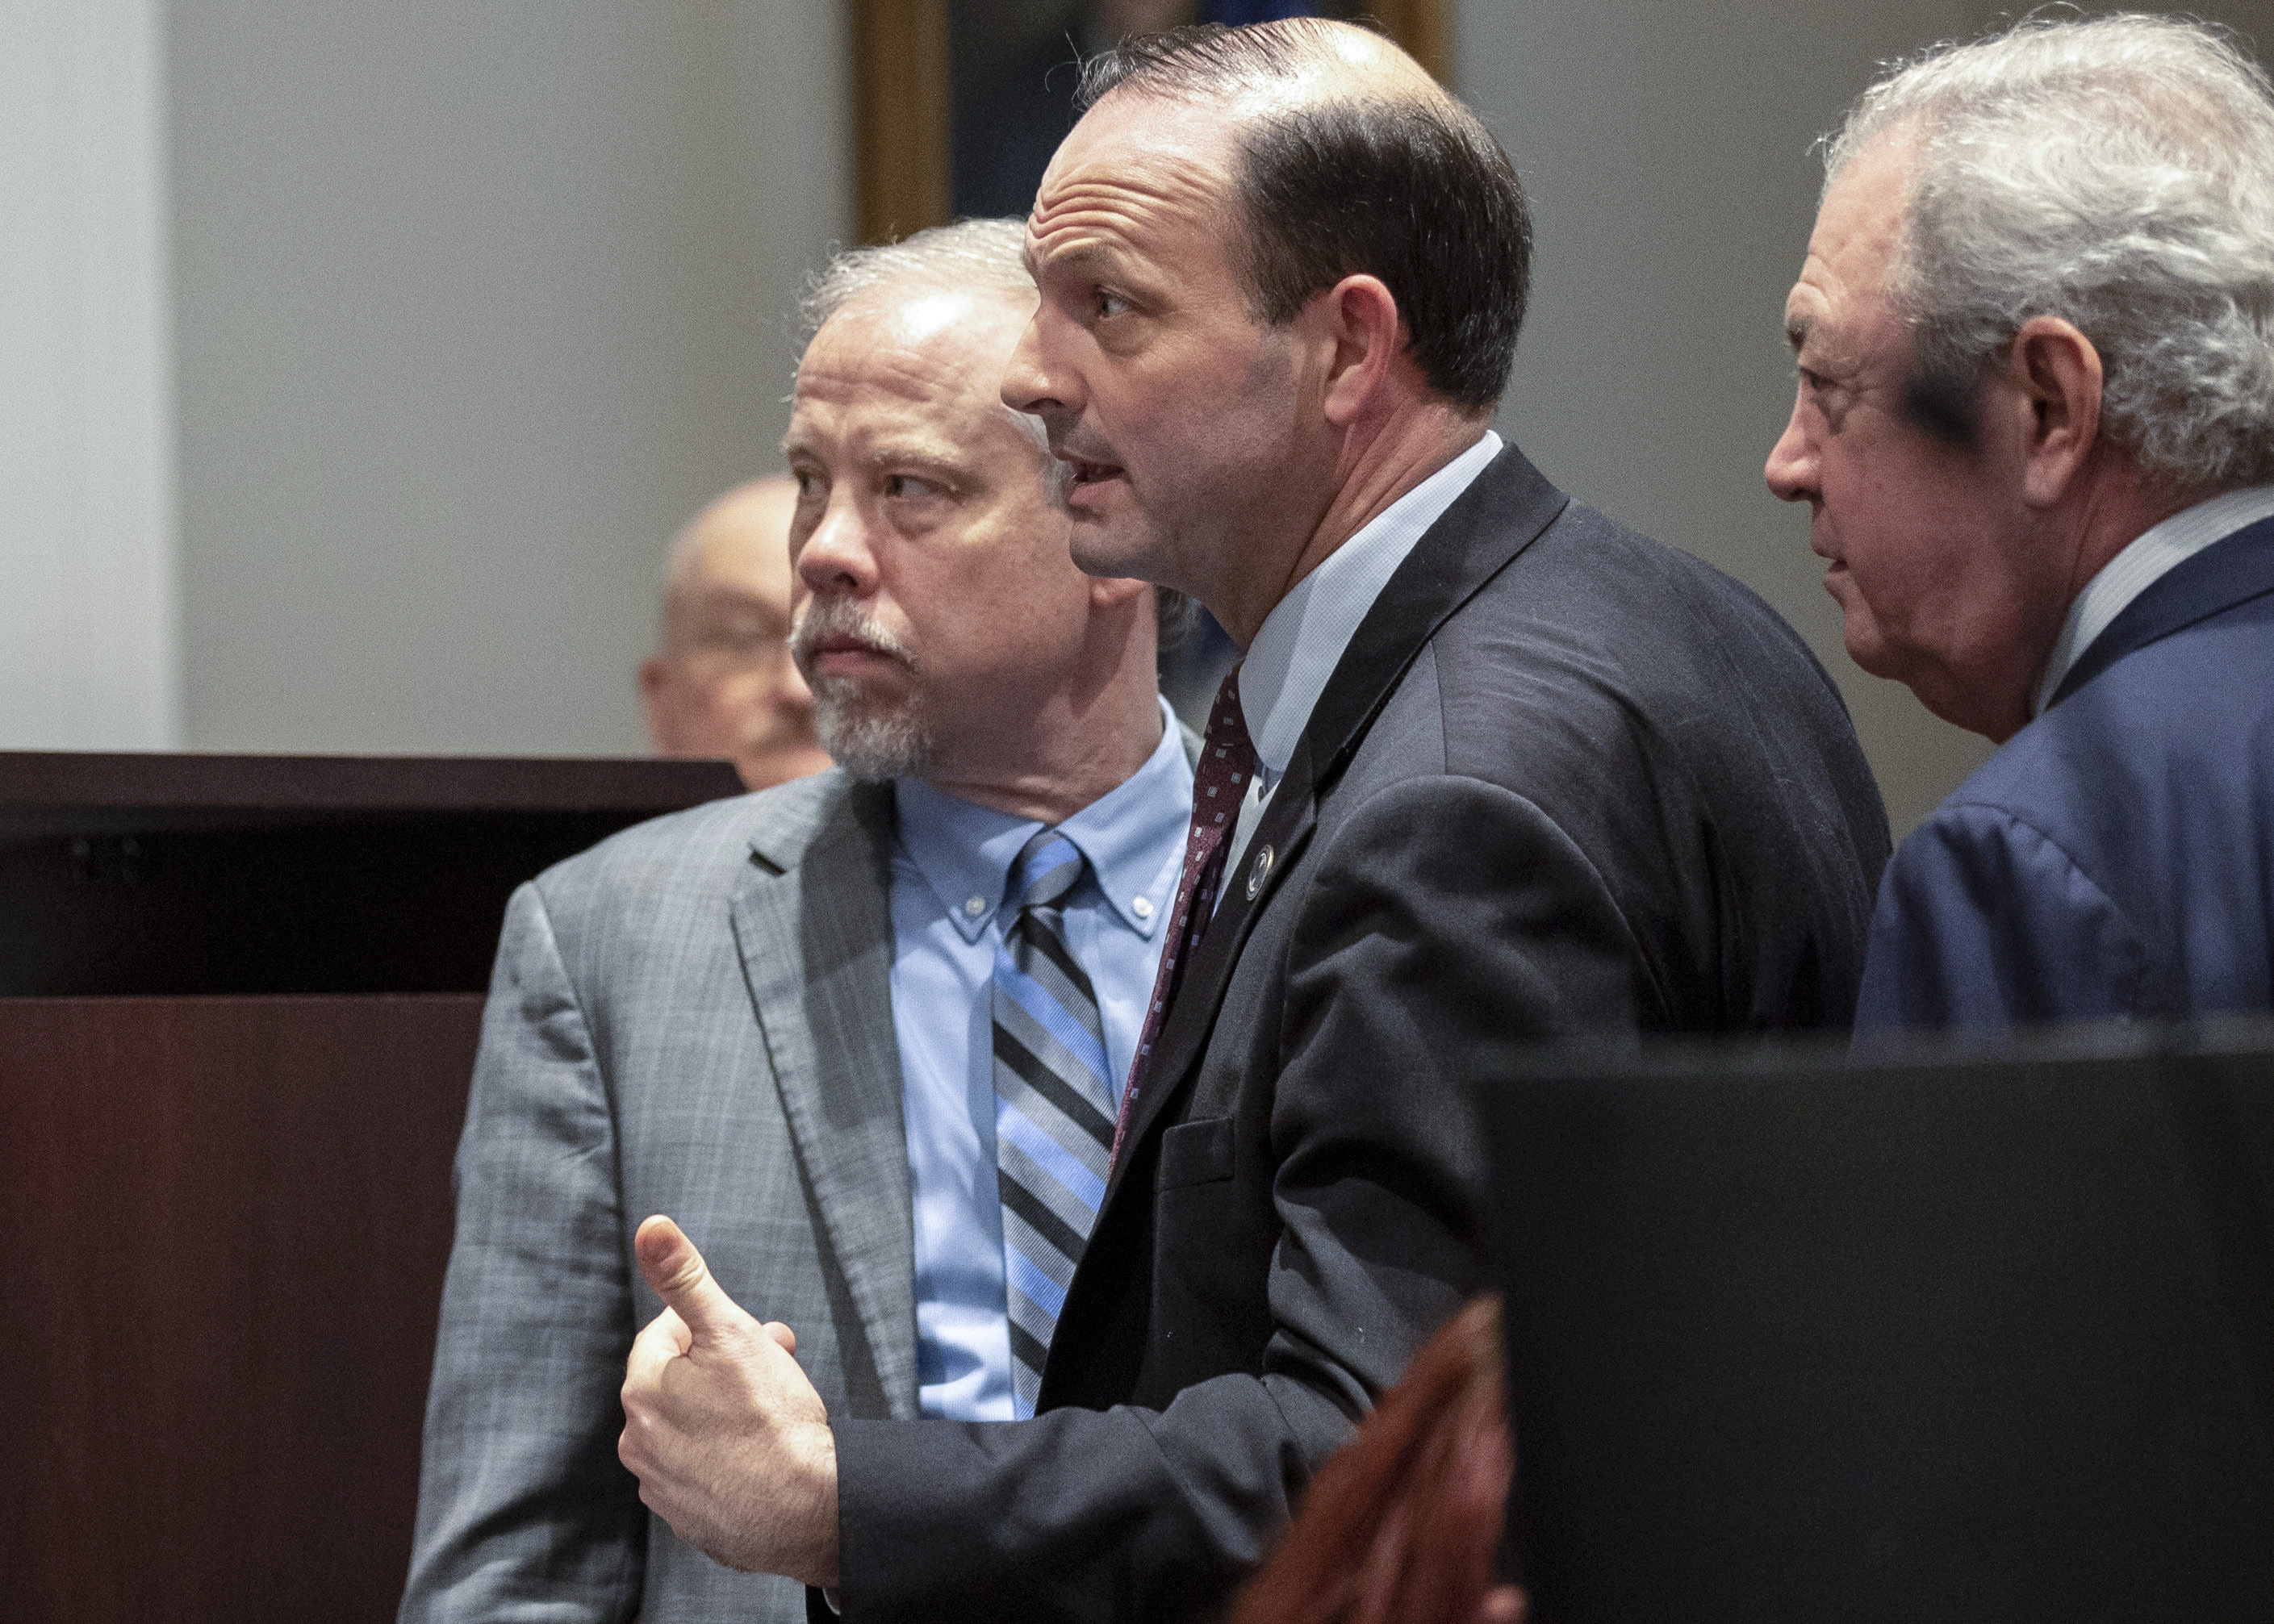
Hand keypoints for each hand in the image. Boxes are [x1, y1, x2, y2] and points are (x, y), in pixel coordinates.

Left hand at [618, 1214, 839, 1585]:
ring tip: (771, 1412)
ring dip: (723, 1411)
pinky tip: (761, 1455)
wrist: (806, 1511)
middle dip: (723, 1366)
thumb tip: (650, 1227)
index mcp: (643, 1390)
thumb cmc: (773, 1420)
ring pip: (691, 1426)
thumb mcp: (731, 1331)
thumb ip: (686, 1278)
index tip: (752, 1336)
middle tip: (773, 1366)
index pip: (667, 1332)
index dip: (713, 1327)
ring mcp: (661, 1486)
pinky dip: (726, 1457)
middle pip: (680, 1381)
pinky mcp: (687, 1518)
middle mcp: (639, 1441)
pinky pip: (701, 1470)